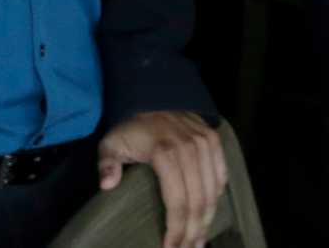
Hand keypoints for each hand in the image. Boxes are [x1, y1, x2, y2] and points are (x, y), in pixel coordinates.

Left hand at [97, 111, 226, 247]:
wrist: (151, 96)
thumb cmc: (131, 127)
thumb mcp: (111, 142)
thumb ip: (107, 163)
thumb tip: (107, 185)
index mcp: (165, 152)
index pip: (177, 201)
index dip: (176, 228)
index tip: (170, 247)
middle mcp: (190, 149)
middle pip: (197, 202)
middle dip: (193, 231)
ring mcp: (205, 144)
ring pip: (212, 193)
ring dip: (207, 220)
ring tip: (199, 241)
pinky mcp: (214, 141)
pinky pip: (221, 176)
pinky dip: (217, 198)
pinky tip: (208, 214)